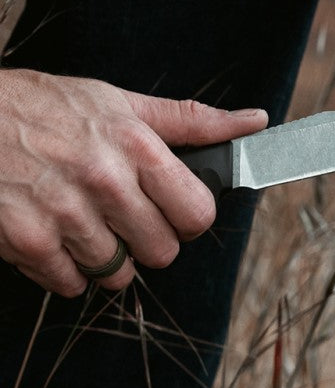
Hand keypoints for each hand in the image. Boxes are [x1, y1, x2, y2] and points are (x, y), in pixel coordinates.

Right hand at [0, 69, 267, 295]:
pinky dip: (66, 269)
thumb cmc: (44, 107)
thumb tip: (254, 122)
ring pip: (118, 274)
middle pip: (163, 252)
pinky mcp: (27, 241)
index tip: (174, 213)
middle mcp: (105, 181)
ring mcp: (64, 214)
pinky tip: (54, 235)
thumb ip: (192, 121)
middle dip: (149, 242)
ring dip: (106, 257)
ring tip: (83, 222)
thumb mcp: (120, 103)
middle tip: (124, 219)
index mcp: (136, 147)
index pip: (198, 213)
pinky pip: (71, 284)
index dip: (190, 219)